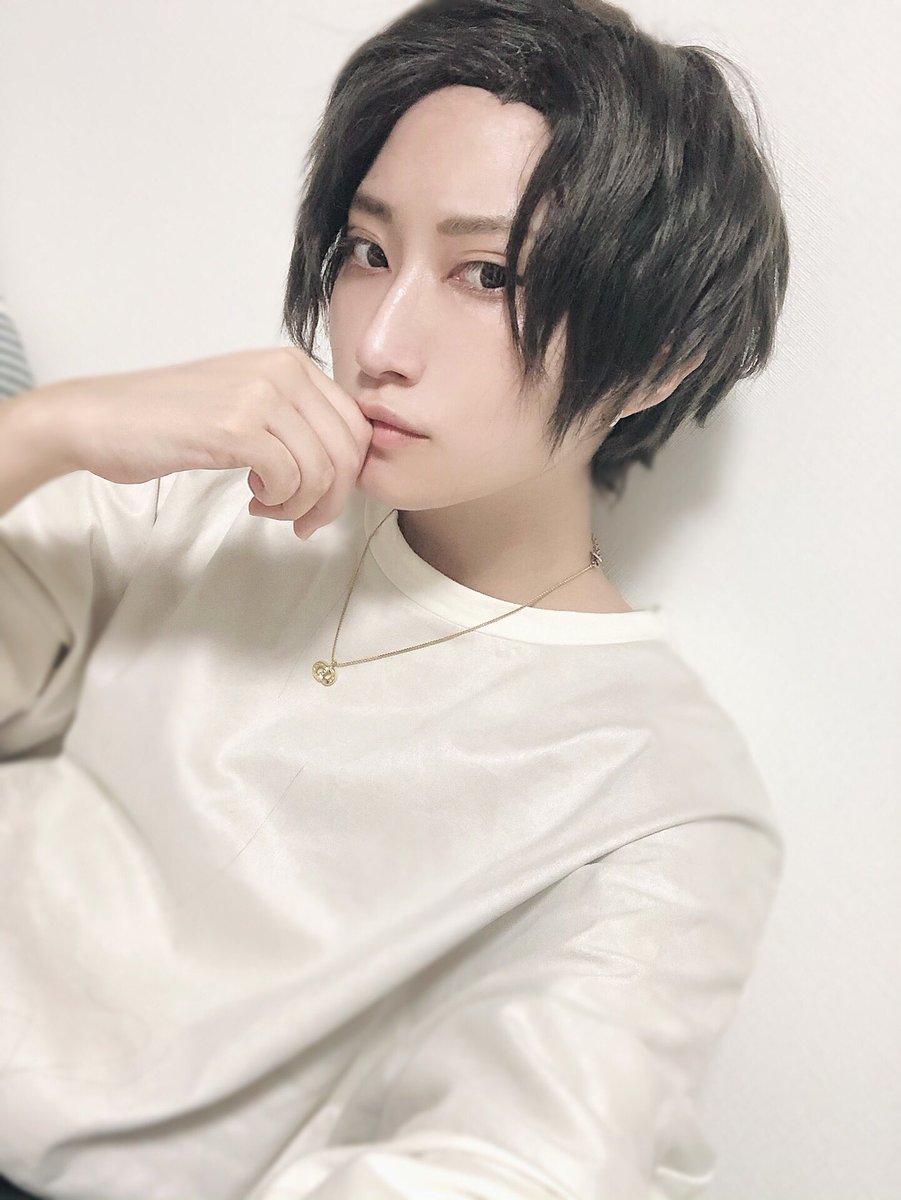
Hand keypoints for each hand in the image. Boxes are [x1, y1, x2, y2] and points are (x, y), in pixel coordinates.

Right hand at [39, 347, 372, 537]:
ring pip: (322, 470)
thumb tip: (343, 467)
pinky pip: (290, 478)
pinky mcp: (236, 425)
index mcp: (293, 363)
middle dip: (333, 499)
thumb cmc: (171, 421)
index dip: (347, 476)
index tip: (319, 501)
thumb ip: (296, 424)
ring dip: (301, 505)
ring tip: (269, 508)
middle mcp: (284, 370)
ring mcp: (261, 394)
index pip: (356, 427)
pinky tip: (251, 498)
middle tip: (303, 521)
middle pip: (348, 450)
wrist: (102, 418)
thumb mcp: (248, 406)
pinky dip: (279, 501)